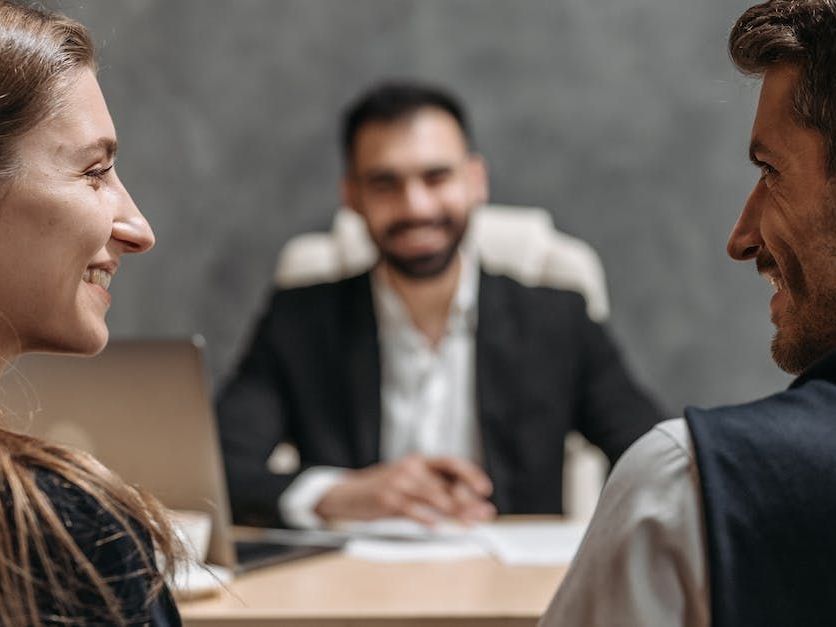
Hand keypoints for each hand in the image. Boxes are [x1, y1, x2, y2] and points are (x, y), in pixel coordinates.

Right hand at [314, 454, 495, 525]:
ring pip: (433, 496)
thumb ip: (433, 490)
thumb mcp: (408, 483)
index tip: (485, 489)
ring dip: (453, 511)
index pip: (451, 463)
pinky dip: (424, 518)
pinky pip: (410, 508)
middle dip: (468, 500)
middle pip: (446, 484)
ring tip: (468, 522)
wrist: (346, 494)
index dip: (470, 474)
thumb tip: (466, 505)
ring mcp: (398, 482)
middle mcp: (411, 467)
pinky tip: (436, 526)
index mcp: (419, 462)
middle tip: (484, 513)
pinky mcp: (386, 498)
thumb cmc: (382, 491)